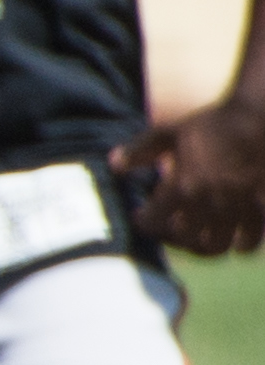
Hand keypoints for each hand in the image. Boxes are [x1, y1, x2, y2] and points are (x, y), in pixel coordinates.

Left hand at [115, 97, 264, 256]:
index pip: (154, 219)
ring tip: (202, 237)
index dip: (144, 221)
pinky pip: (250, 240)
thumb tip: (113, 166)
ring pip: (217, 246)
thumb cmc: (212, 124)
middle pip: (184, 239)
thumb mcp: (170, 132)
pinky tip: (235, 239)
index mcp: (183, 184)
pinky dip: (241, 244)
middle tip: (172, 227)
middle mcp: (208, 201)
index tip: (140, 216)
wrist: (259, 118)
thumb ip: (140, 150)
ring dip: (206, 246)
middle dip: (174, 236)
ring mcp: (237, 207)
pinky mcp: (262, 208)